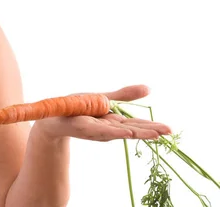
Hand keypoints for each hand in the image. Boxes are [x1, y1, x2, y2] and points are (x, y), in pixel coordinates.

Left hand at [33, 84, 172, 141]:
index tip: (169, 129)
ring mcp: (97, 129)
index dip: (152, 127)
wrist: (53, 114)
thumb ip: (125, 95)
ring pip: (120, 132)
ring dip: (137, 133)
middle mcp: (108, 128)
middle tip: (168, 132)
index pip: (136, 124)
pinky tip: (128, 132)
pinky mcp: (86, 127)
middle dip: (150, 131)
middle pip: (132, 130)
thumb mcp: (104, 98)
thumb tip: (148, 88)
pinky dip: (115, 131)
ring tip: (155, 134)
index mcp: (114, 121)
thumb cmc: (78, 107)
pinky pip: (102, 130)